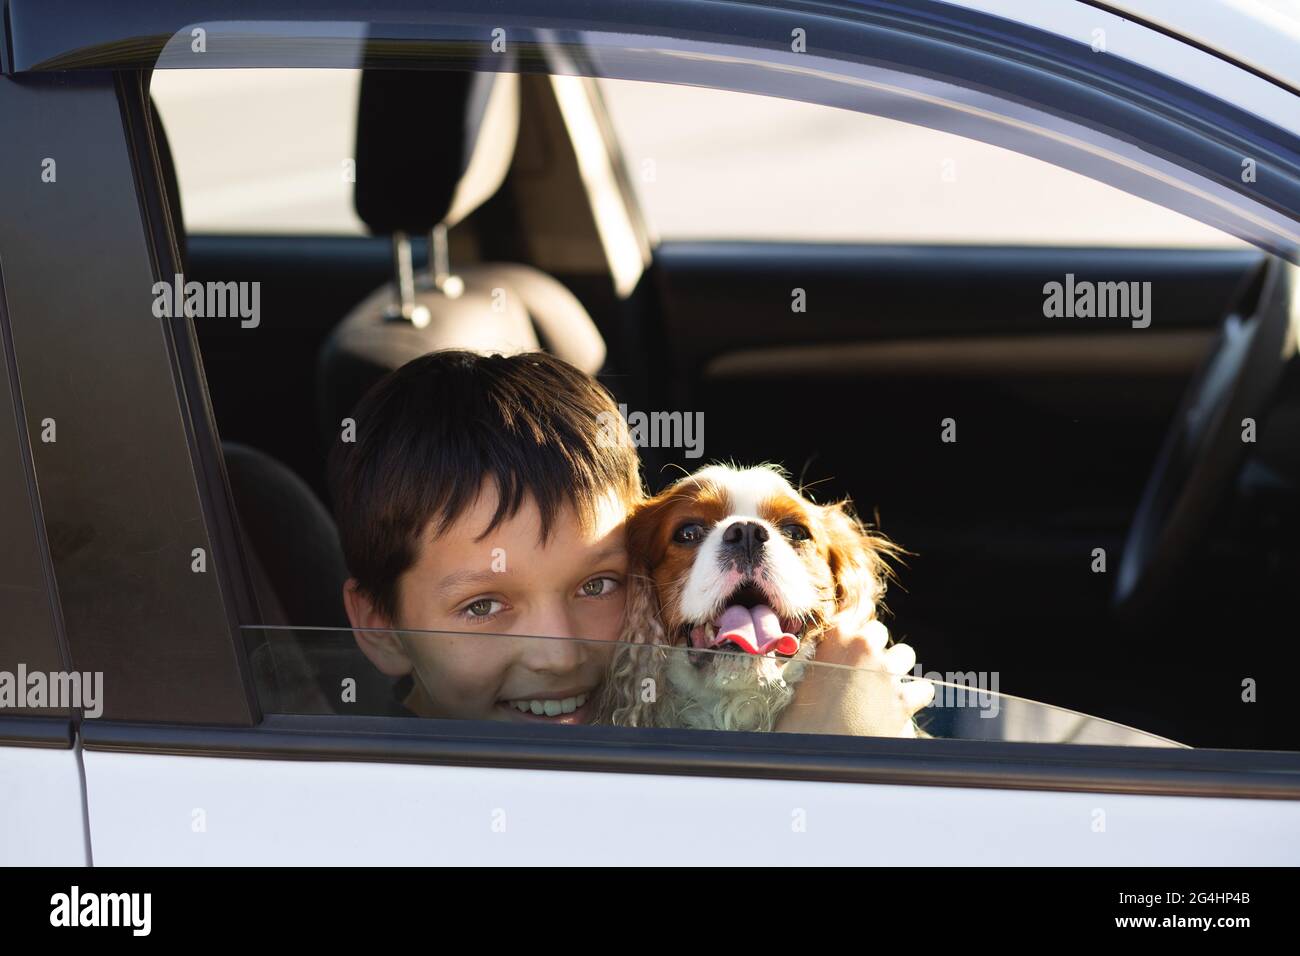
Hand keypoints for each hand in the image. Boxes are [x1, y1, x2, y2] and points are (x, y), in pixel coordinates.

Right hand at [774, 614, 933, 736]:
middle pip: (879, 633)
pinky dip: (915, 698)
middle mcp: (863, 646)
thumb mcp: (801, 678)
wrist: (813, 751)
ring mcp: (885, 671)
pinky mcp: (902, 699)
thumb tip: (831, 656)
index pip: (855, 614)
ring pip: (905, 655)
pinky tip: (901, 709)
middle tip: (863, 672)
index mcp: (834, 636)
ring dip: (896, 670)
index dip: (855, 632)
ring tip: (882, 690)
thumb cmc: (799, 718)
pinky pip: (923, 689)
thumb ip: (822, 658)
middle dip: (874, 649)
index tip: (853, 643)